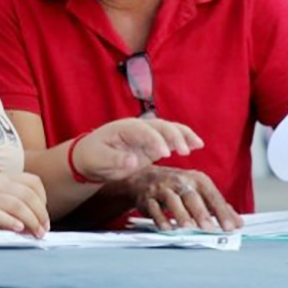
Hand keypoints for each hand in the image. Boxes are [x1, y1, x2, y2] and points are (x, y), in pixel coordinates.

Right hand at [0, 173, 49, 244]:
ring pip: (16, 203)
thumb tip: (32, 226)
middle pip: (28, 194)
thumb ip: (9, 210)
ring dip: (31, 220)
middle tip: (42, 231)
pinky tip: (18, 229)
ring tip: (35, 234)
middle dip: (40, 214)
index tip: (42, 218)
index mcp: (0, 179)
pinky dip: (11, 221)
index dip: (42, 200)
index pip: (32, 182)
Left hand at [73, 119, 203, 182]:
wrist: (90, 158)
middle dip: (174, 136)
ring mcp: (146, 135)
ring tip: (198, 145)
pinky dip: (184, 140)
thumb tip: (133, 161)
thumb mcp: (98, 160)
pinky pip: (171, 139)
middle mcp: (138, 128)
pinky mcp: (152, 145)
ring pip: (169, 129)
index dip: (155, 140)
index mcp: (124, 128)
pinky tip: (197, 145)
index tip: (165, 154)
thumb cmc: (92, 156)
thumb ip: (115, 160)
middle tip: (184, 151)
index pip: (143, 131)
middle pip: (160, 126)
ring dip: (183, 135)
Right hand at [126, 167, 242, 232]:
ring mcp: (162, 188)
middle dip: (201, 213)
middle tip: (210, 229)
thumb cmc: (176, 186)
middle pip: (192, 197)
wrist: (143, 177)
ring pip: (172, 200)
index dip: (222, 211)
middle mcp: (179, 181)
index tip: (232, 227)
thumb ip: (217, 207)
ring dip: (180, 214)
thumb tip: (238, 223)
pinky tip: (167, 228)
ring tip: (189, 228)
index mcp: (196, 179)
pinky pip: (153, 208)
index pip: (212, 195)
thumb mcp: (197, 191)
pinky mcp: (147, 197)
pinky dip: (160, 218)